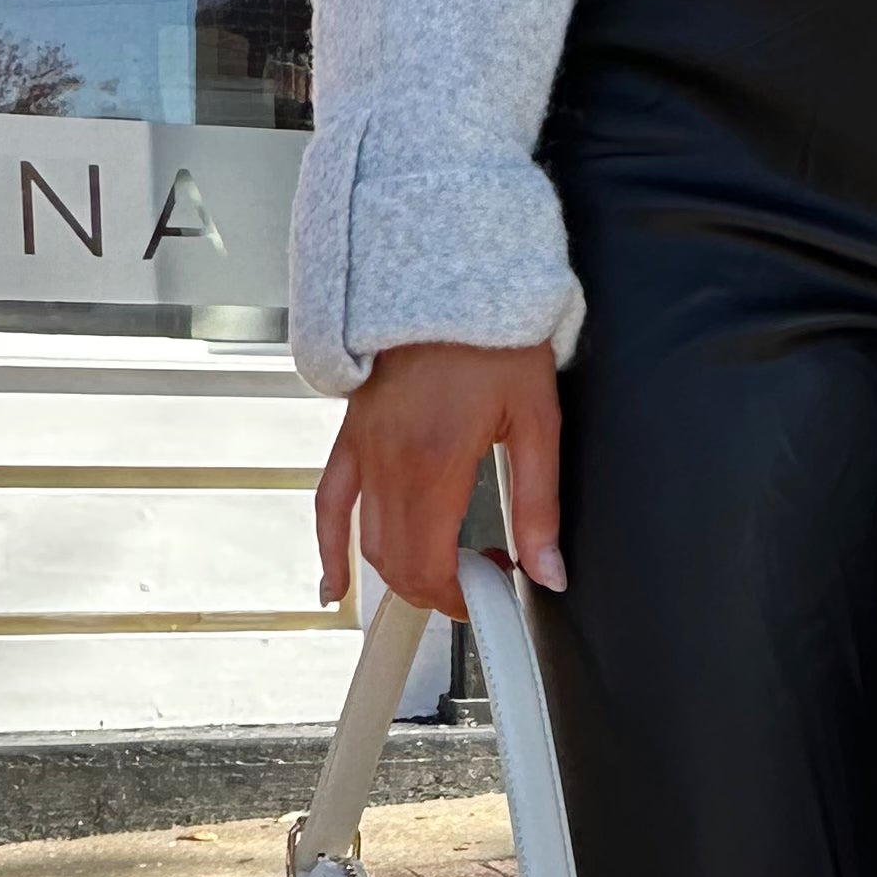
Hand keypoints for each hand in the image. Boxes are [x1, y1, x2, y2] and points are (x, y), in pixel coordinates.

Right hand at [315, 339, 564, 620]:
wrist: (448, 277)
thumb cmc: (494, 339)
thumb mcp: (536, 422)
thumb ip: (539, 505)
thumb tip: (547, 570)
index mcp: (433, 464)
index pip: (430, 566)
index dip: (458, 599)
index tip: (491, 594)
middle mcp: (387, 464)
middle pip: (396, 563)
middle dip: (437, 589)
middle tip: (481, 580)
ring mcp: (362, 451)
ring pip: (366, 542)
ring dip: (401, 574)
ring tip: (443, 573)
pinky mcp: (351, 437)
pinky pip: (329, 503)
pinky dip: (330, 550)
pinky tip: (333, 586)